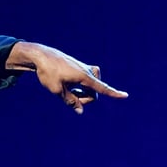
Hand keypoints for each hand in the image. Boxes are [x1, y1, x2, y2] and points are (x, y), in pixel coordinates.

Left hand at [7, 41, 128, 113]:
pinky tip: (68, 84)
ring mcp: (85, 69)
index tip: (125, 95)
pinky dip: (80, 87)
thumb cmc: (48, 72)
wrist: (41, 55)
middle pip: (93, 93)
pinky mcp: (81, 68)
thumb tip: (80, 111)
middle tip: (71, 99)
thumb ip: (70, 101)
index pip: (101, 88)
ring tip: (68, 90)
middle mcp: (87, 71)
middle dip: (85, 99)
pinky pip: (86, 82)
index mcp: (83, 76)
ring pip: (90, 88)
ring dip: (82, 93)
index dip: (113, 93)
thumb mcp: (56, 90)